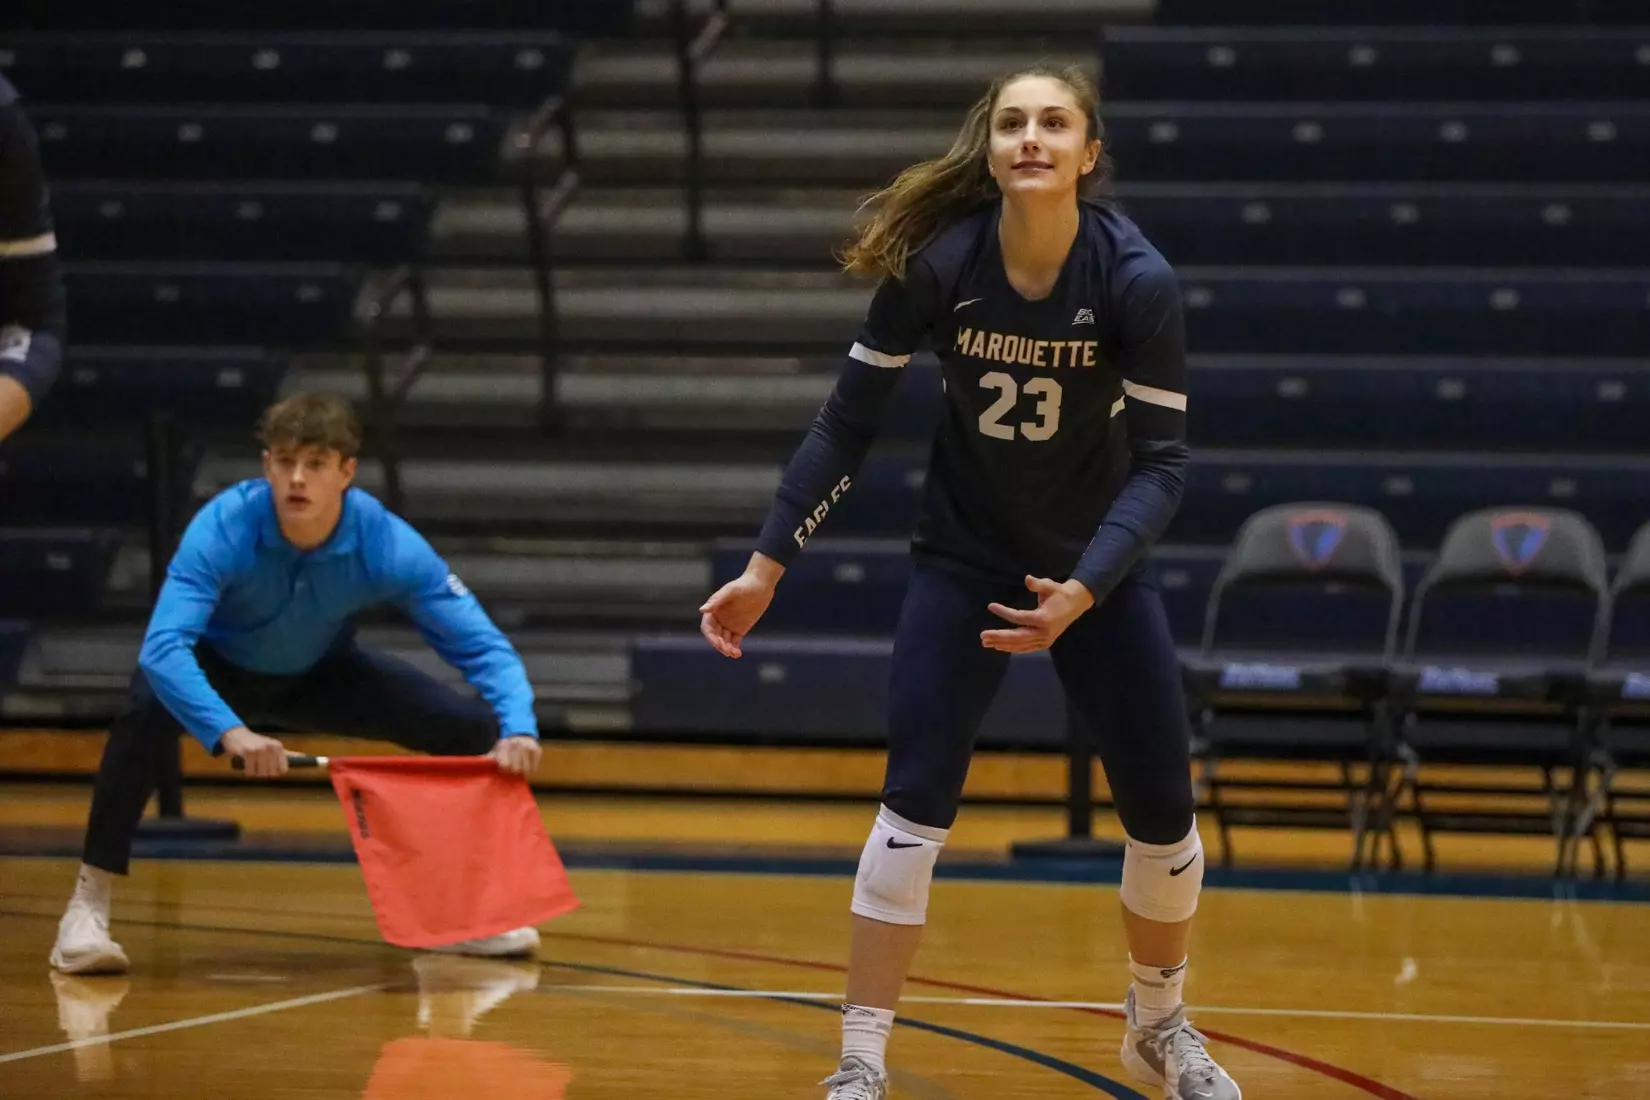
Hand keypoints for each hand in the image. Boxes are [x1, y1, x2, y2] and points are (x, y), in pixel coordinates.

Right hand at [222, 726, 288, 777]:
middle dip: (263, 772)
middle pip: (271, 773)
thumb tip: (303, 757)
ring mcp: (260, 749)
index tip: (268, 768)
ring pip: (260, 773)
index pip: (283, 770)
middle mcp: (271, 747)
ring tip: (251, 763)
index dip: (275, 772)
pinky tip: (245, 763)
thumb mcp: (273, 746)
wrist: (236, 734)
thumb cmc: (256, 742)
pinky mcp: (248, 752)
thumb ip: (288, 753)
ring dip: (254, 772)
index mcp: (279, 747)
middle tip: (257, 764)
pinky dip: (246, 771)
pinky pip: (250, 772)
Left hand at [488, 734, 541, 775]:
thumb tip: (479, 763)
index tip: (504, 767)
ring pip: (526, 769)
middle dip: (513, 770)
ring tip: (519, 764)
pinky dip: (531, 768)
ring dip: (522, 769)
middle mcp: (517, 744)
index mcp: (504, 744)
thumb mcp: (495, 750)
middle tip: (513, 766)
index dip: (504, 768)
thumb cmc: (506, 747)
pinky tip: (527, 763)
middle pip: (516, 769)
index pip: (505, 765)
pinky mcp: (537, 750)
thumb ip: (488, 758)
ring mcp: (528, 747)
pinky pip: (534, 768)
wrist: (521, 733)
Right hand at [699, 553, 782, 658]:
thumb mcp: (730, 591)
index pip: (707, 627)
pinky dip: (734, 649)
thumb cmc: (744, 584)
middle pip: (715, 637)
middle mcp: (719, 619)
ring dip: (727, 649)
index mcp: (713, 611)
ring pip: (724, 641)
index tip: (718, 643)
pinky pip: (734, 642)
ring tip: (734, 653)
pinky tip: (737, 654)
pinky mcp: (740, 629)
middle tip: (727, 650)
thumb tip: (702, 610)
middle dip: (719, 645)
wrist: (761, 585)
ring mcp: (729, 625)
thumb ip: (716, 600)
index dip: (710, 637)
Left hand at [981, 575, 1095, 652]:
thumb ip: (1038, 584)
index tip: (991, 606)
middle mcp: (1044, 633)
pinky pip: (1025, 648)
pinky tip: (999, 647)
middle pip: (1017, 636)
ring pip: (1020, 645)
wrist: (1075, 604)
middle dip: (999, 636)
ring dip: (1002, 644)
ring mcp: (1044, 640)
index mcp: (1044, 618)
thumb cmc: (1059, 593)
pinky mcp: (1044, 644)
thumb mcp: (1050, 585)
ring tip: (986, 642)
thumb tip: (1028, 579)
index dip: (1004, 612)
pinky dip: (1012, 648)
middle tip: (982, 635)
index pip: (1019, 617)